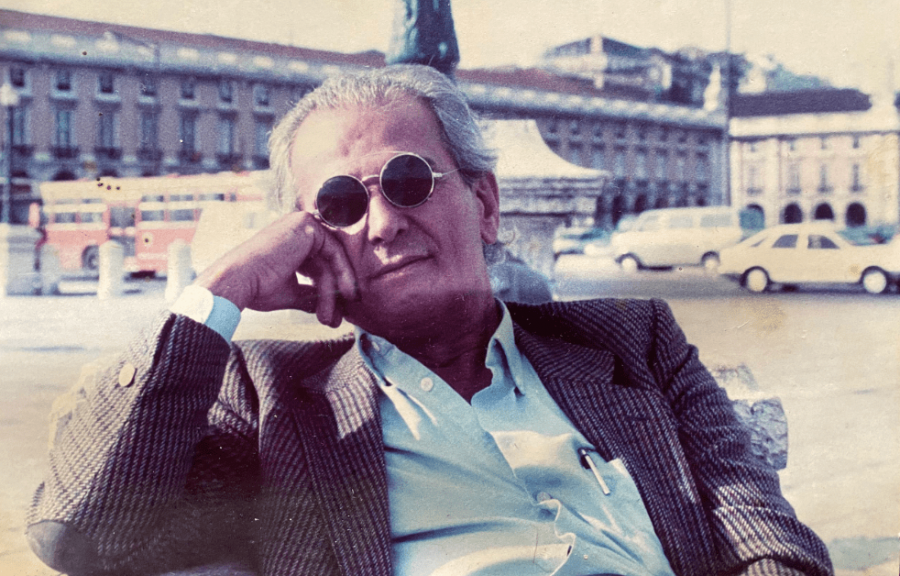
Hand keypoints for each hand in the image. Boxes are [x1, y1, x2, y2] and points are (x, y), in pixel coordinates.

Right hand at [193, 212, 357, 327]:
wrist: (238, 281)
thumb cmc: (257, 288)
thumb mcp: (291, 293)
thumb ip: (310, 295)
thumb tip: (328, 308)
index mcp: (292, 242)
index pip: (320, 266)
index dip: (330, 292)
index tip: (335, 316)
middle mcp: (298, 229)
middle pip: (328, 264)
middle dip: (335, 294)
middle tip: (336, 320)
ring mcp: (303, 224)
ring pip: (332, 262)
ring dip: (334, 293)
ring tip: (332, 318)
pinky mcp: (307, 225)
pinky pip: (334, 252)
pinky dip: (342, 276)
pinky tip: (345, 295)